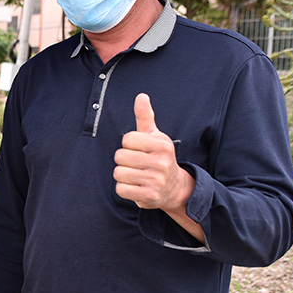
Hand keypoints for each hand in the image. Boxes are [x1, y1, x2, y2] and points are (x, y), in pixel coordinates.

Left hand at [114, 94, 190, 210]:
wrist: (174, 187)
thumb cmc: (159, 157)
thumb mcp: (155, 136)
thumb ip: (145, 117)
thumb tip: (141, 96)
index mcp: (162, 145)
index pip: (127, 139)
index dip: (128, 144)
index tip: (139, 149)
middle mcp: (161, 162)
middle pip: (120, 156)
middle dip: (124, 160)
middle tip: (137, 164)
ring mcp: (156, 181)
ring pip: (118, 173)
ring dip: (123, 175)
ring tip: (136, 175)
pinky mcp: (149, 196)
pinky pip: (121, 189)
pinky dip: (124, 188)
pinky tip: (136, 186)